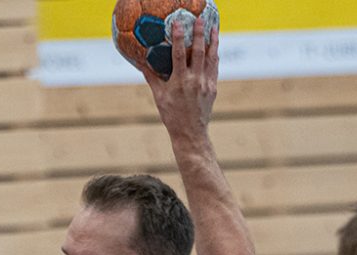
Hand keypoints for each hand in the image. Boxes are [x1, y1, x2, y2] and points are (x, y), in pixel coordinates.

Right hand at [143, 18, 217, 139]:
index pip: (178, 55)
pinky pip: (214, 68)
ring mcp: (206, 84)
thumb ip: (152, 78)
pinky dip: (214, 56)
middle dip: (199, 34)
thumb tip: (141, 64)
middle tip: (200, 20)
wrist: (190, 133)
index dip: (178, 37)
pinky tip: (214, 48)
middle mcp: (194, 81)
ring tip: (214, 28)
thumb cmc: (172, 116)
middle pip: (198, 52)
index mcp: (179, 82)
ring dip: (213, 42)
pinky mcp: (213, 88)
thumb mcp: (159, 97)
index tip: (178, 24)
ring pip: (211, 58)